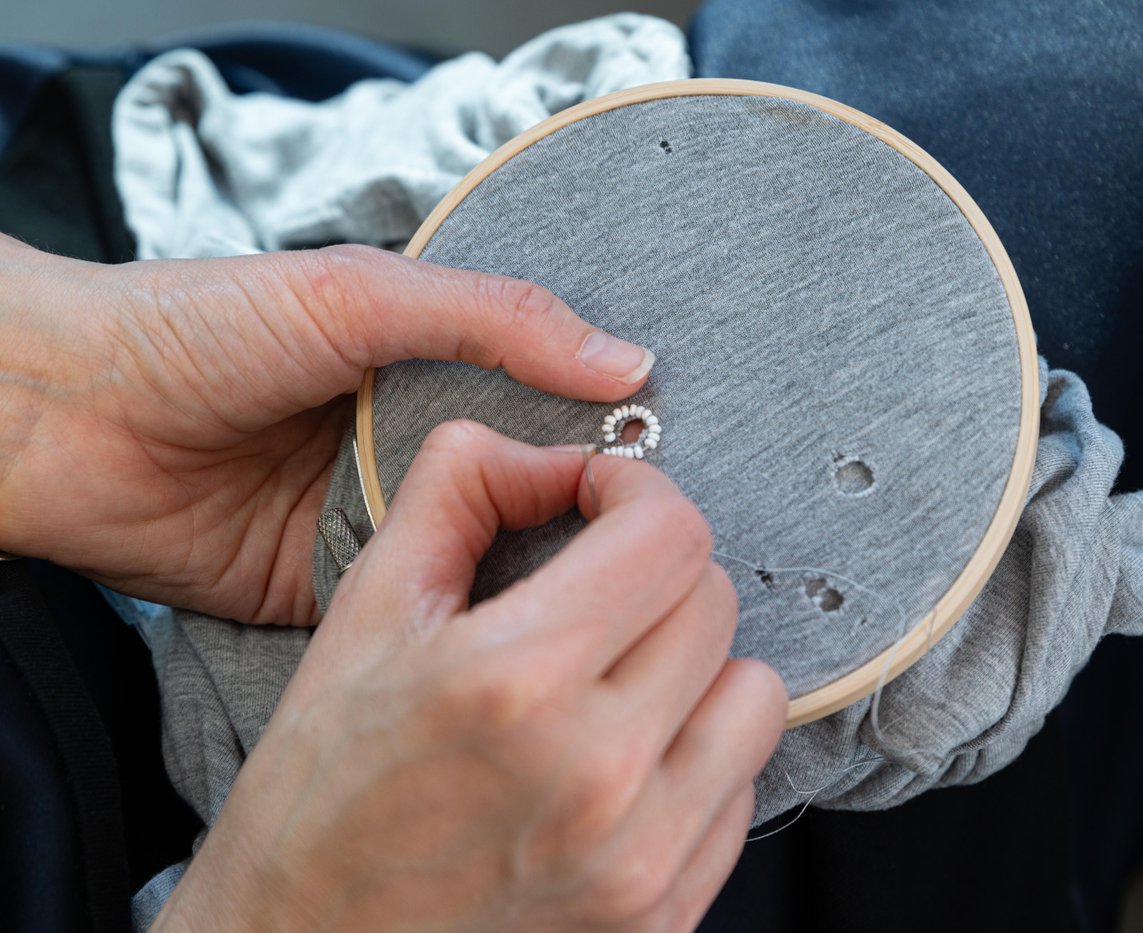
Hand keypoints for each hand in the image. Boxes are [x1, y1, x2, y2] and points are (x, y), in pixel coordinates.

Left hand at [0, 234, 653, 622]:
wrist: (66, 421)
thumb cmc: (200, 330)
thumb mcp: (359, 295)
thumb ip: (493, 320)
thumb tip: (626, 361)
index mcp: (431, 368)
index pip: (549, 402)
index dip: (610, 433)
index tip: (676, 469)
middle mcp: (417, 447)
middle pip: (529, 488)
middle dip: (583, 519)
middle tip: (664, 557)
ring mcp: (381, 521)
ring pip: (486, 557)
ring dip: (530, 575)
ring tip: (613, 607)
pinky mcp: (340, 589)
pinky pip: (420, 608)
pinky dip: (460, 621)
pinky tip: (524, 639)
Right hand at [154, 422, 787, 931]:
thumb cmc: (317, 795)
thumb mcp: (362, 617)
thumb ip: (455, 494)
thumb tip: (547, 450)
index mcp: (513, 679)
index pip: (669, 534)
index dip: (638, 492)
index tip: (604, 502)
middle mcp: (596, 773)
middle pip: (716, 602)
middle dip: (660, 570)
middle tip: (600, 586)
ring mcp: (640, 856)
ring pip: (754, 694)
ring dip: (697, 663)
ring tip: (622, 674)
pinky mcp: (662, 914)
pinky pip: (740, 790)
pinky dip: (697, 754)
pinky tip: (623, 758)